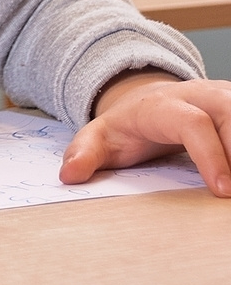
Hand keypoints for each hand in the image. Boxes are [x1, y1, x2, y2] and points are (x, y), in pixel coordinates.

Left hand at [60, 70, 230, 195]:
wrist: (142, 100)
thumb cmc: (125, 126)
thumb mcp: (98, 138)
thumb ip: (83, 154)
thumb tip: (69, 175)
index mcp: (162, 105)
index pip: (193, 124)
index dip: (210, 155)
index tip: (222, 189)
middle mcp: (198, 94)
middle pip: (230, 114)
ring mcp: (223, 96)